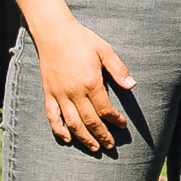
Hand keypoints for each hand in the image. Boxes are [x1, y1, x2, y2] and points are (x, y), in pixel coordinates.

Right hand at [34, 15, 136, 152]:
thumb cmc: (82, 40)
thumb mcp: (105, 50)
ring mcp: (59, 94)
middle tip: (111, 145)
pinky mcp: (48, 93)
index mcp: (90, 82)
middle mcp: (74, 92)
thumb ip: (118, 69)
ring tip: (95, 148)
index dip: (114, 120)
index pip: (105, 109)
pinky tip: (67, 139)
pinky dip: (59, 130)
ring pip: (72, 123)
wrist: (53, 32)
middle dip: (102, 135)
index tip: (122, 125)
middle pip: (90, 121)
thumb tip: (132, 85)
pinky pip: (52, 116)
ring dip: (84, 138)